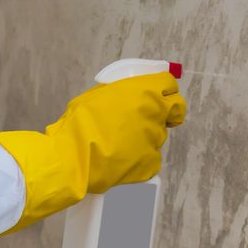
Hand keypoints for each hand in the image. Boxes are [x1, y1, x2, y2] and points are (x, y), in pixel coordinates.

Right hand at [0, 72, 186, 234]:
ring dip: (146, 135)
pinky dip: (140, 158)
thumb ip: (122, 94)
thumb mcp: (99, 94)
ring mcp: (156, 140)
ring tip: (121, 142)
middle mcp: (156, 113)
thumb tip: (130, 95)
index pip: (169, 84)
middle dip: (167, 111)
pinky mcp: (151, 163)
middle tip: (152, 117)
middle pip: (174, 109)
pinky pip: (150, 157)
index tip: (161, 94)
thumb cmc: (80, 122)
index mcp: (145, 91)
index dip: (166, 88)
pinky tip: (121, 158)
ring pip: (158, 135)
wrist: (73, 157)